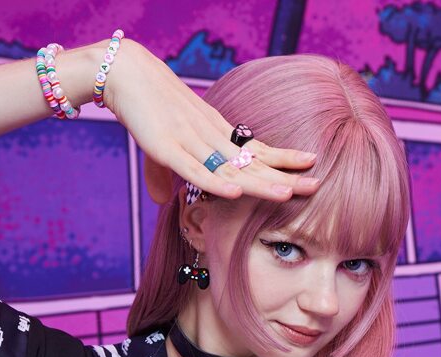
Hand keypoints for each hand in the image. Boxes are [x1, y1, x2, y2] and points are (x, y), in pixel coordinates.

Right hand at [103, 40, 319, 203]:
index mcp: (214, 134)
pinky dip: (215, 182)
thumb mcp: (159, 149)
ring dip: (259, 182)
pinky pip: (195, 170)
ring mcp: (190, 142)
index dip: (283, 159)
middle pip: (252, 162)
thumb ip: (164, 176)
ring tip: (287, 193)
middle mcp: (210, 137)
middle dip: (284, 175)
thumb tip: (161, 200)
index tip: (311, 166)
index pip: (256, 150)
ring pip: (231, 168)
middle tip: (315, 186)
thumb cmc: (146, 108)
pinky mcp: (167, 148)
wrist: (125, 72)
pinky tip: (236, 192)